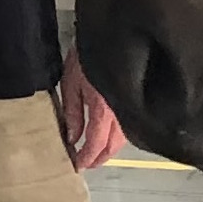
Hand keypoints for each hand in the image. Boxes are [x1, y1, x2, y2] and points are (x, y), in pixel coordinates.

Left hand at [55, 51, 123, 170]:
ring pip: (122, 140)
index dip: (86, 158)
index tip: (76, 165)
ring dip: (108, 149)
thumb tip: (72, 138)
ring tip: (94, 152)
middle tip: (85, 163)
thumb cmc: (84, 56)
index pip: (96, 144)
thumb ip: (72, 114)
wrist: (108, 36)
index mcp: (103, 110)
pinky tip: (106, 135)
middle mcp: (120, 113)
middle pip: (112, 147)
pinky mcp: (132, 101)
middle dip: (98, 159)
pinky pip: (127, 127)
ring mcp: (129, 108)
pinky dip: (116, 137)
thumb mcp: (70, 85)